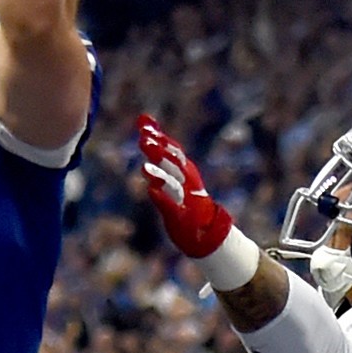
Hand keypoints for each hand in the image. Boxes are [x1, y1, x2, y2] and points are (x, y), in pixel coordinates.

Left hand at [136, 114, 235, 259]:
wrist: (207, 233)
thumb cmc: (186, 200)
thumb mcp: (172, 172)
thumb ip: (158, 147)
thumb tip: (143, 118)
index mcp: (185, 171)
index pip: (172, 150)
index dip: (159, 136)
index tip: (143, 123)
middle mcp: (187, 182)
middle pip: (173, 163)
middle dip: (159, 151)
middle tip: (144, 140)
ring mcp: (186, 199)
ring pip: (173, 184)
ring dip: (160, 175)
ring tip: (145, 168)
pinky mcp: (181, 217)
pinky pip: (171, 206)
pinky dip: (162, 198)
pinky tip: (151, 191)